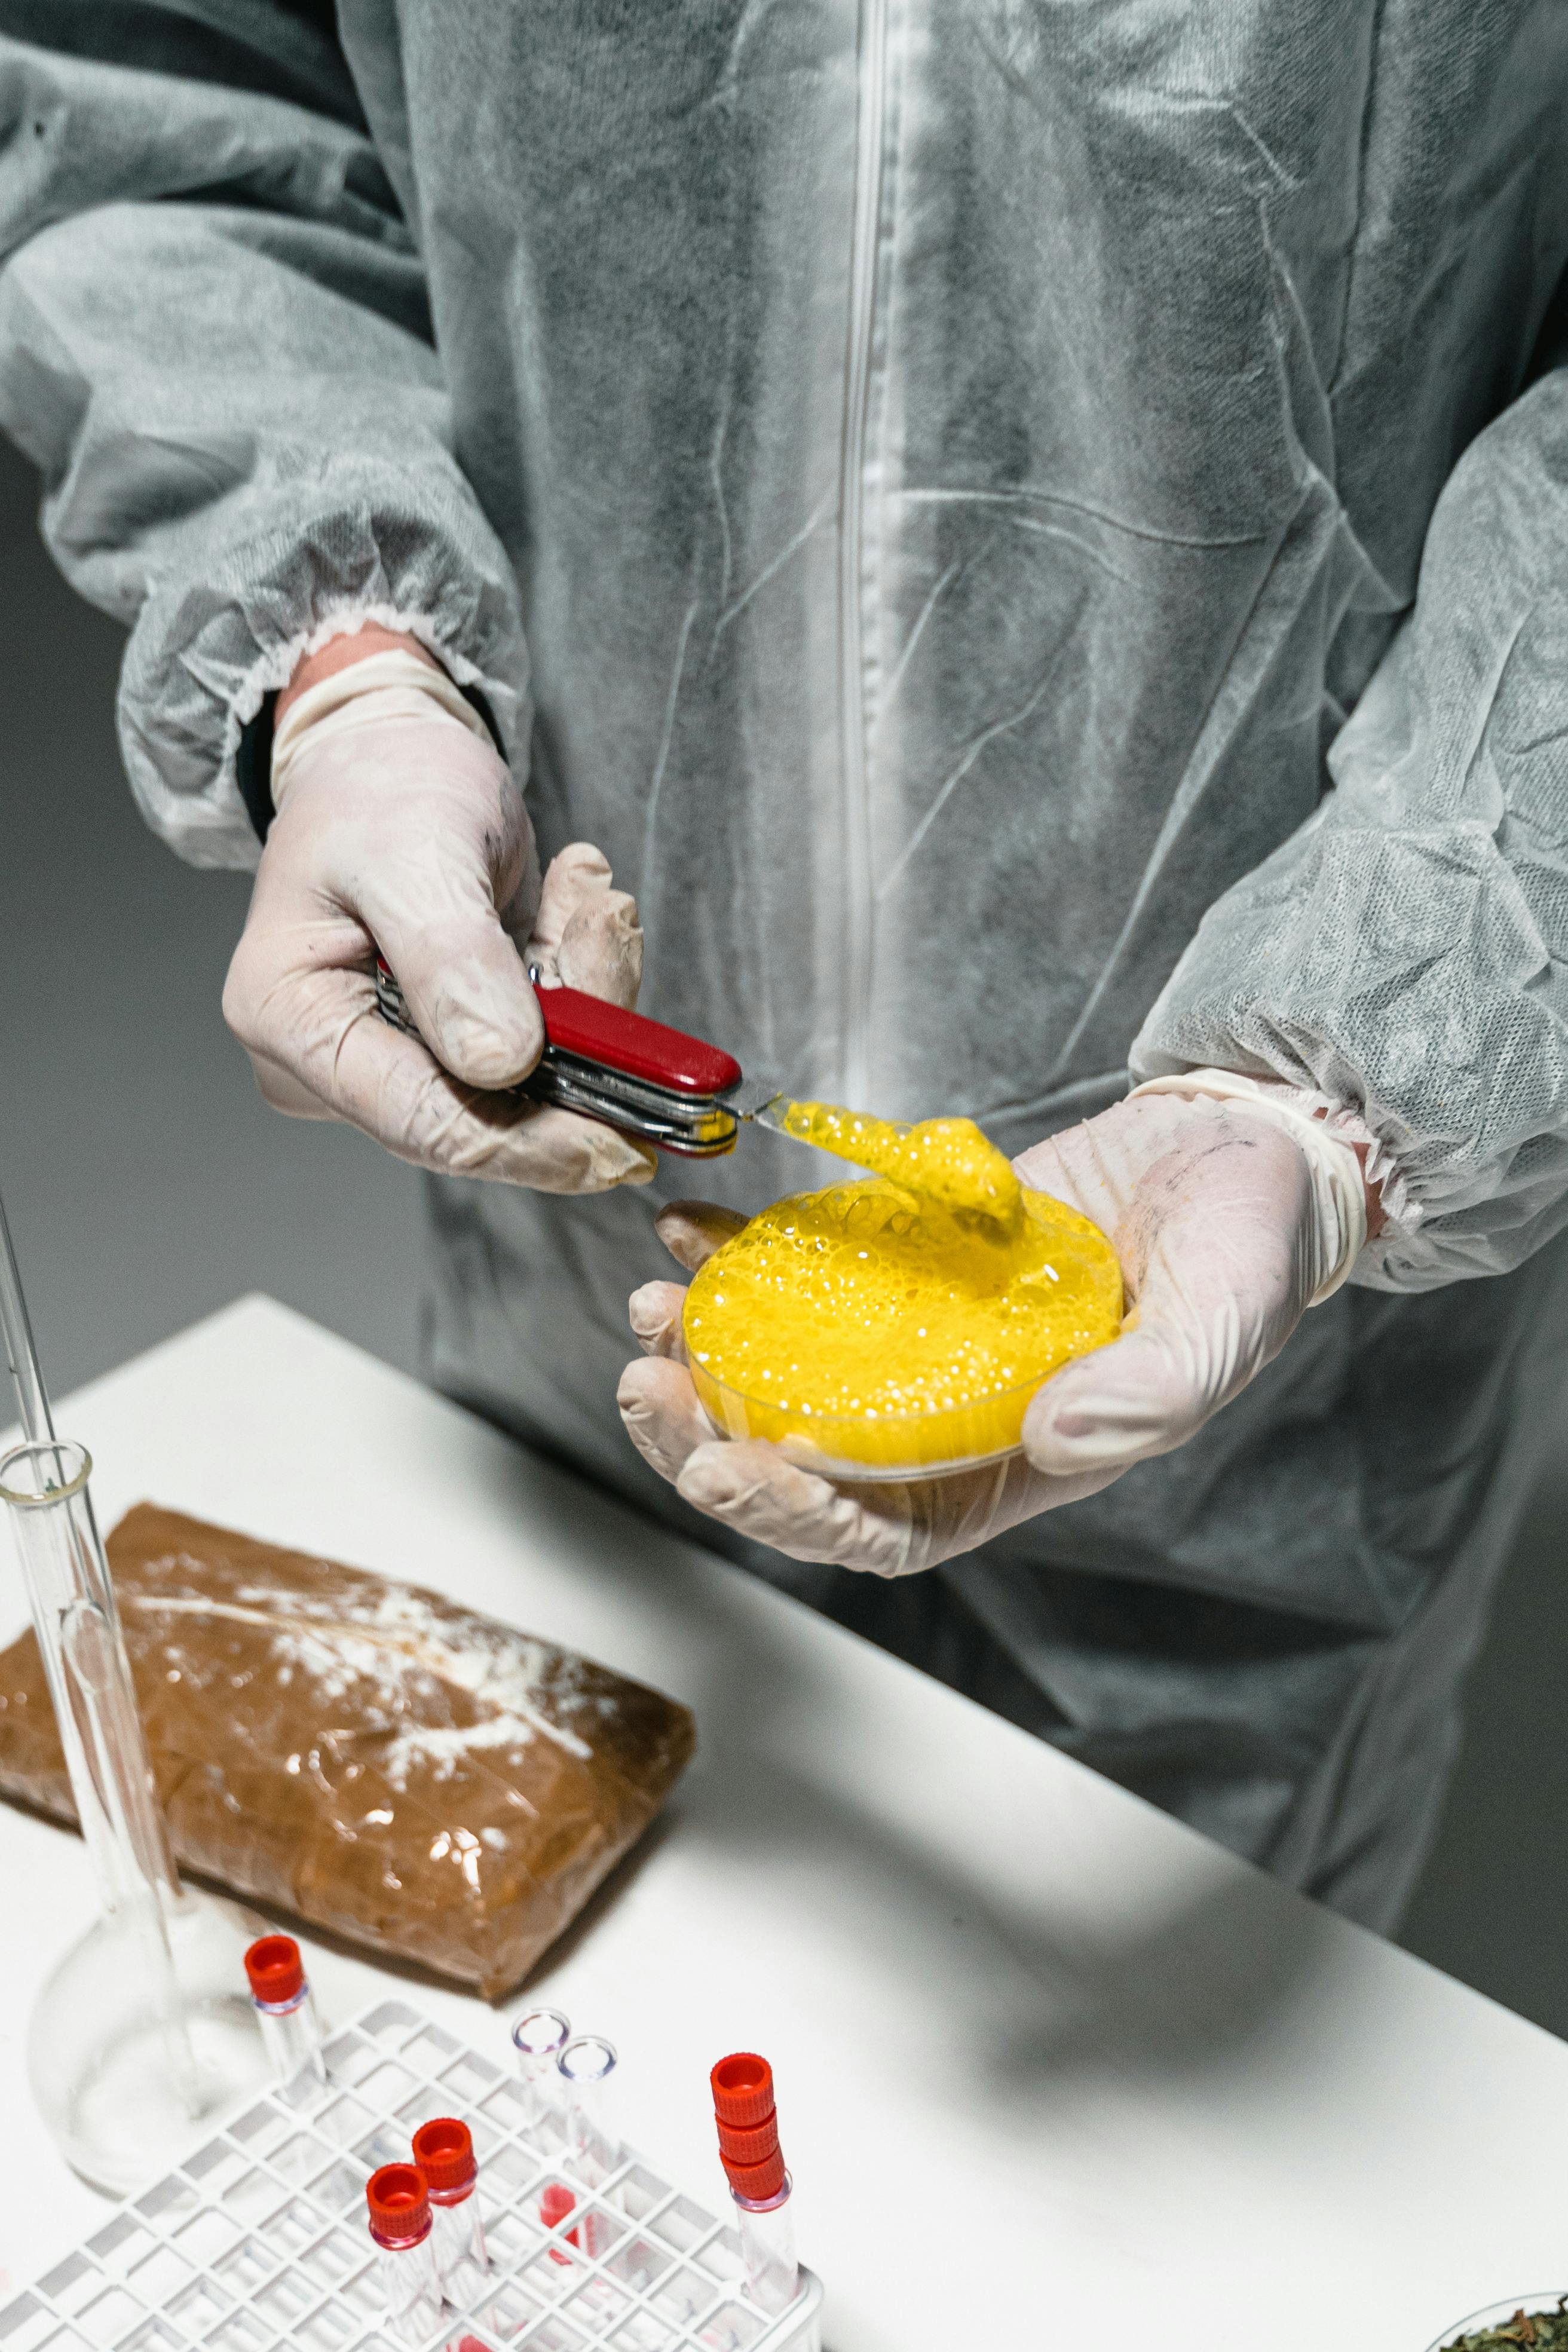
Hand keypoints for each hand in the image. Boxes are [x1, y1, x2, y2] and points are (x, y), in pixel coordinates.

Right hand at [223, 679, 654, 1190]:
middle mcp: (342, 1063)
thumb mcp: (412, 852)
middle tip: (601, 919)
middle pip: (491, 1111)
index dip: (529, 1144)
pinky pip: (553, 1043)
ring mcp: (406, 1057)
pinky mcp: (464, 1040)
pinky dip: (580, 972)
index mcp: (292, 1025)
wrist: (392, 751)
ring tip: (583, 892)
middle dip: (576, 1034)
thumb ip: (451, 959)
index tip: (620, 1137)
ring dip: (587, 986)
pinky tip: (571, 897)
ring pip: (538, 1079)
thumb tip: (501, 1064)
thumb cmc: (377, 788)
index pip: (422, 1123)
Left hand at [616, 1093, 1355, 1572]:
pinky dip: (734, 1254)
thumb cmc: (1244, 1251)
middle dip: (712, 1439)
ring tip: (648, 1305)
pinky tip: (684, 1225)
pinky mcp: (898, 1263)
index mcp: (1013, 1464)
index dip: (801, 1517)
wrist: (1238, 1155)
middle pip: (802, 1462)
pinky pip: (800, 1271)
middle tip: (649, 1385)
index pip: (883, 1529)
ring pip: (782, 1370)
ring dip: (705, 1350)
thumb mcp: (1219, 1320)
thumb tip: (1059, 1439)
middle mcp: (945, 1413)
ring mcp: (912, 1338)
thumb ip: (1151, 1390)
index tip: (737, 1468)